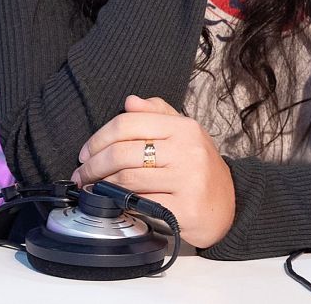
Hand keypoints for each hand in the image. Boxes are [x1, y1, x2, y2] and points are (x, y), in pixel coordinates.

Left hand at [70, 94, 236, 248]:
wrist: (228, 207)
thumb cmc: (200, 170)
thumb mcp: (185, 135)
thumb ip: (158, 114)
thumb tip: (130, 101)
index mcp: (185, 127)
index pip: (128, 123)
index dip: (98, 138)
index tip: (86, 152)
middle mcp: (188, 150)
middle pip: (122, 152)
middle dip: (93, 165)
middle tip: (81, 174)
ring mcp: (188, 180)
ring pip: (126, 179)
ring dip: (99, 185)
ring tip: (91, 188)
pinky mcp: (184, 208)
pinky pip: (139, 204)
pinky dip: (117, 203)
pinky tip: (111, 203)